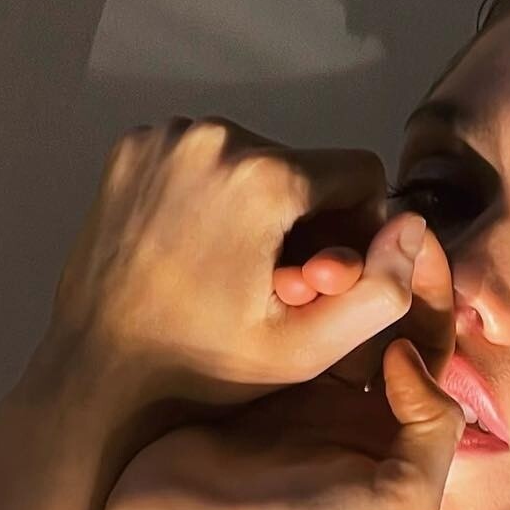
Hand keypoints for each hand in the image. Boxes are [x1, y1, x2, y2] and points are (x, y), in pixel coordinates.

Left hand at [43, 115, 452, 408]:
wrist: (98, 373)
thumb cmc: (204, 370)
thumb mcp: (309, 347)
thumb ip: (381, 290)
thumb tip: (412, 226)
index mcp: (263, 176)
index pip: (361, 171)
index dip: (360, 229)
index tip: (328, 278)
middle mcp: (212, 137)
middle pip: (306, 165)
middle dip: (309, 220)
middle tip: (281, 286)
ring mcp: (165, 137)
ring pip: (258, 161)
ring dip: (264, 211)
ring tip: (240, 275)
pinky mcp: (133, 148)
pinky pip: (207, 161)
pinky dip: (216, 199)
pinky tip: (202, 255)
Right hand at [101, 223, 464, 509]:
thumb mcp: (400, 505)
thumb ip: (433, 432)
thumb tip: (413, 358)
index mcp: (398, 439)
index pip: (432, 351)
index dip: (433, 297)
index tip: (416, 250)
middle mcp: (356, 412)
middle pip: (385, 321)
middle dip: (385, 272)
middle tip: (373, 226)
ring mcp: (300, 393)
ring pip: (334, 312)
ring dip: (337, 275)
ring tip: (325, 247)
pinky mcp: (250, 379)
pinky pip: (284, 319)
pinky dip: (292, 287)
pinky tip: (288, 257)